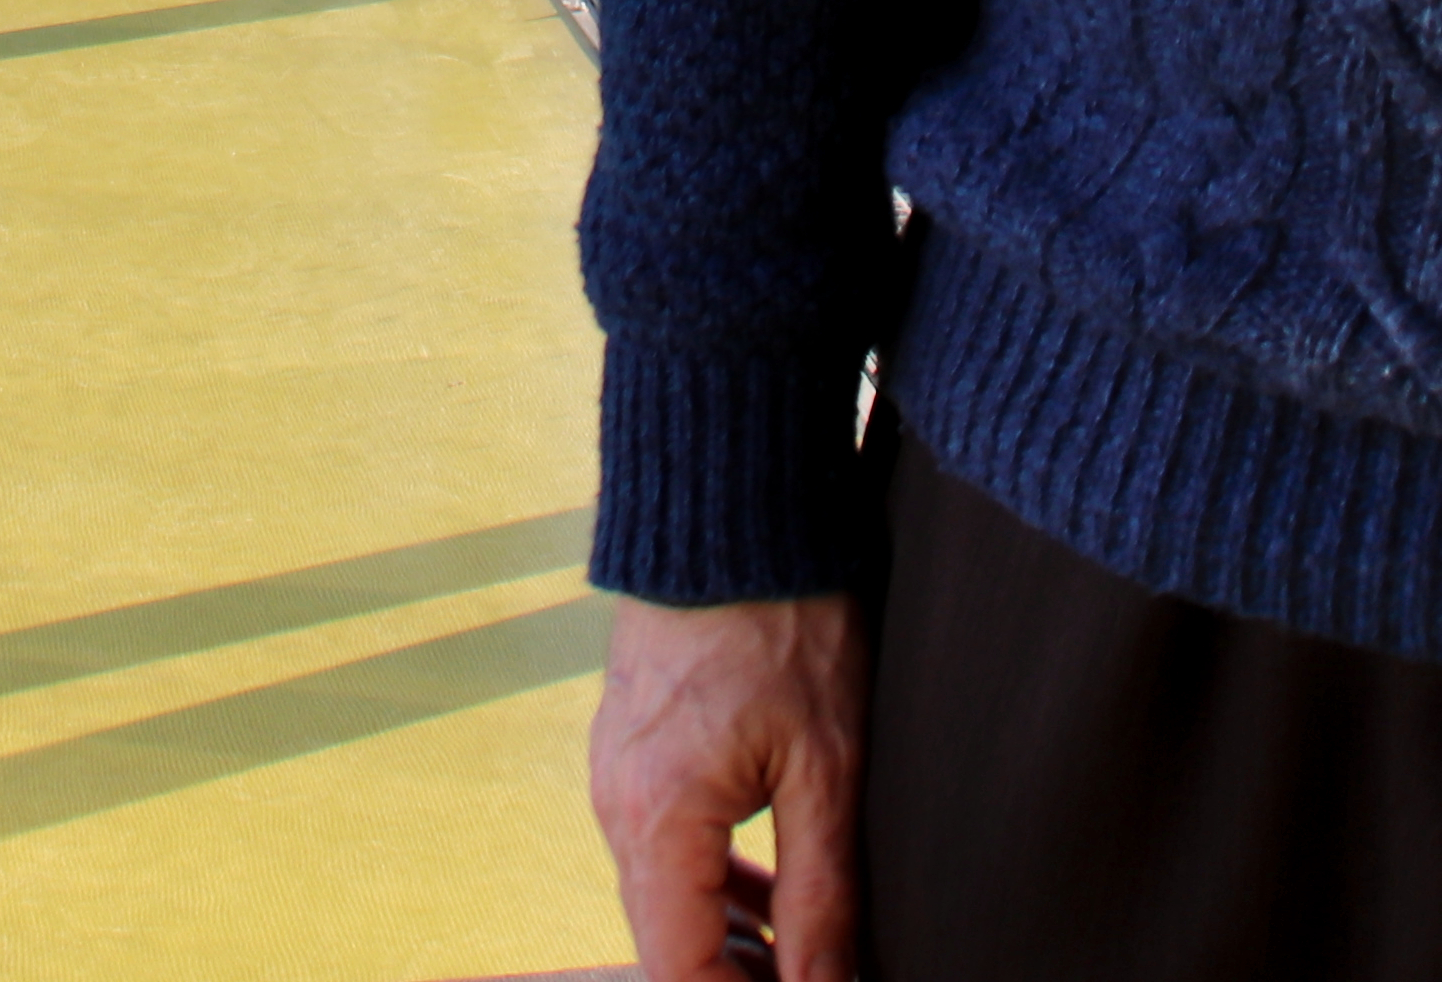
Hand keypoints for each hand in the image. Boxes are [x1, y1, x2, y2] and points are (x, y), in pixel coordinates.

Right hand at [591, 591, 867, 979]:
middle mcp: (617, 805)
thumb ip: (822, 895)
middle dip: (735, 980)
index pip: (678, 969)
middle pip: (664, 941)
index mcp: (657, 819)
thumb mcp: (826, 768)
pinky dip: (711, 881)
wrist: (733, 508)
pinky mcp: (631, 748)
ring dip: (727, 937)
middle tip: (817, 981)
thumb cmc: (787, 621)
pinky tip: (772, 892)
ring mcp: (615, 773)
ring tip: (806, 957)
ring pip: (663, 894)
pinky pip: (661, 843)